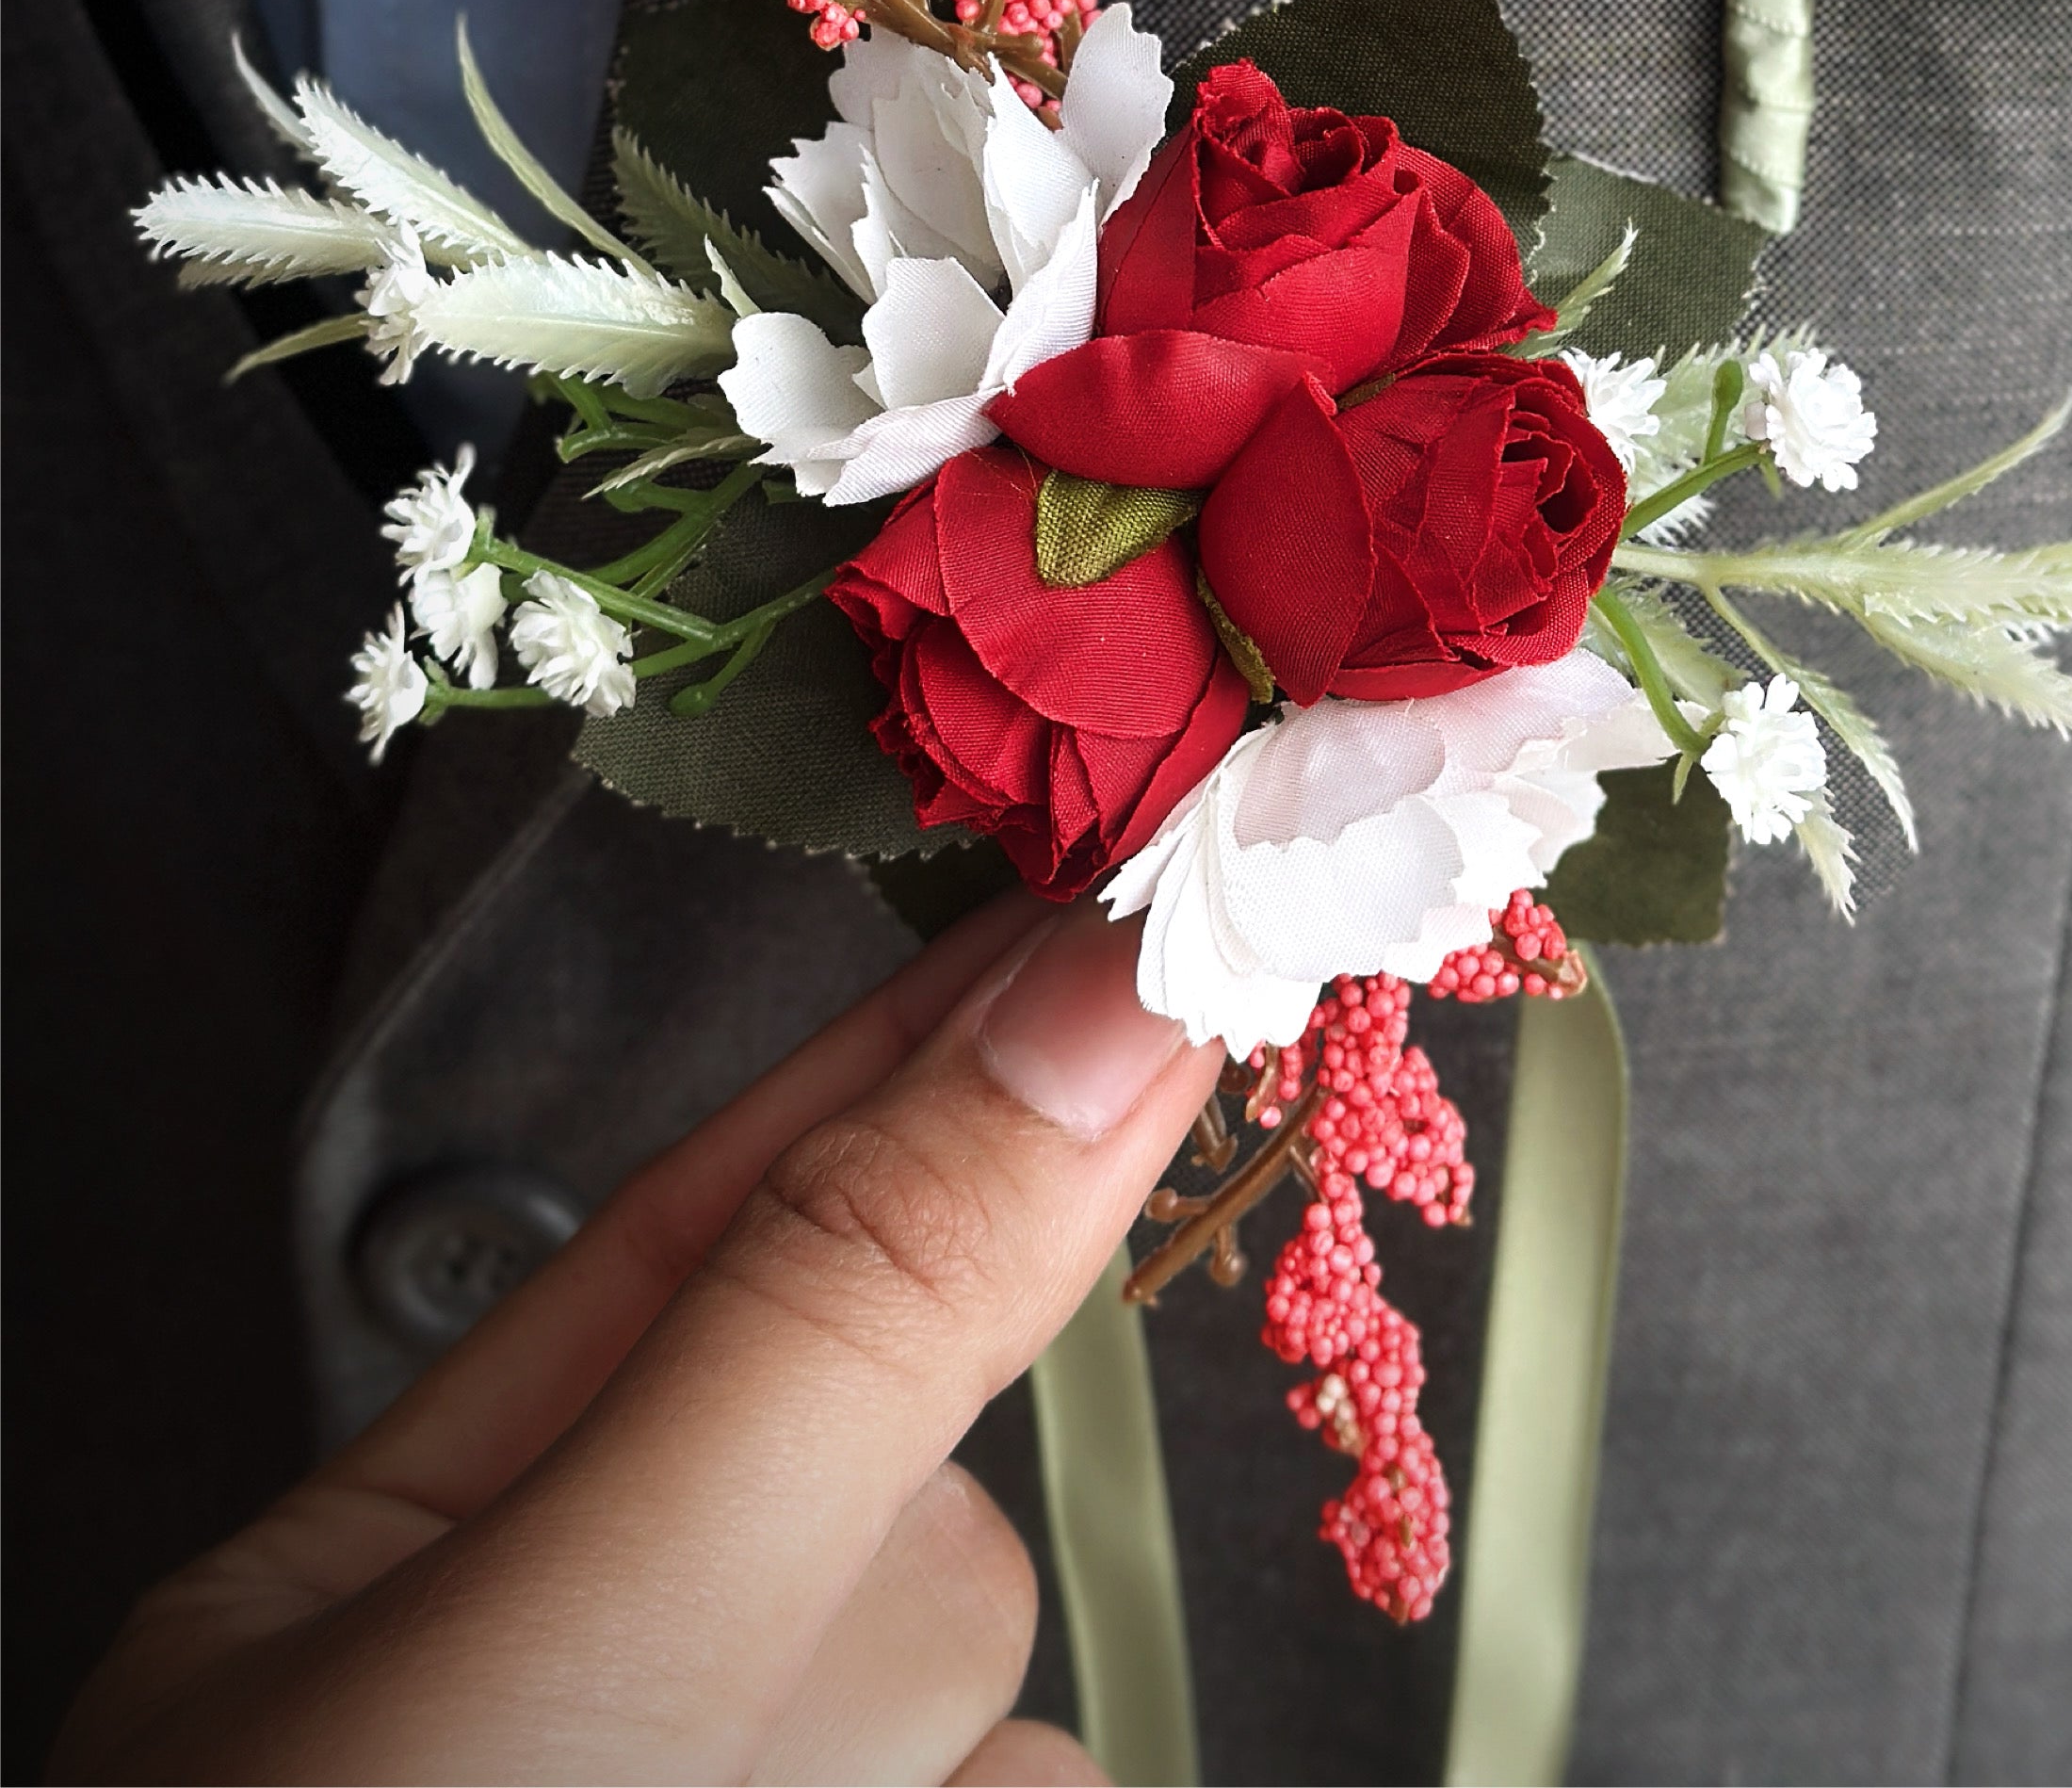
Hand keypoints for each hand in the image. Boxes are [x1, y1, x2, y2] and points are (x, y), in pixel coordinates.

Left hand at [56, 893, 1220, 1785]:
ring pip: (993, 1732)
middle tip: (715, 1780)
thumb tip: (1100, 992)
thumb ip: (841, 1323)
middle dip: (878, 1624)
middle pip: (906, 1523)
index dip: (941, 1043)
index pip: (740, 1219)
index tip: (1165, 867)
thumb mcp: (559, 1654)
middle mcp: (574, 1716)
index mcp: (415, 1575)